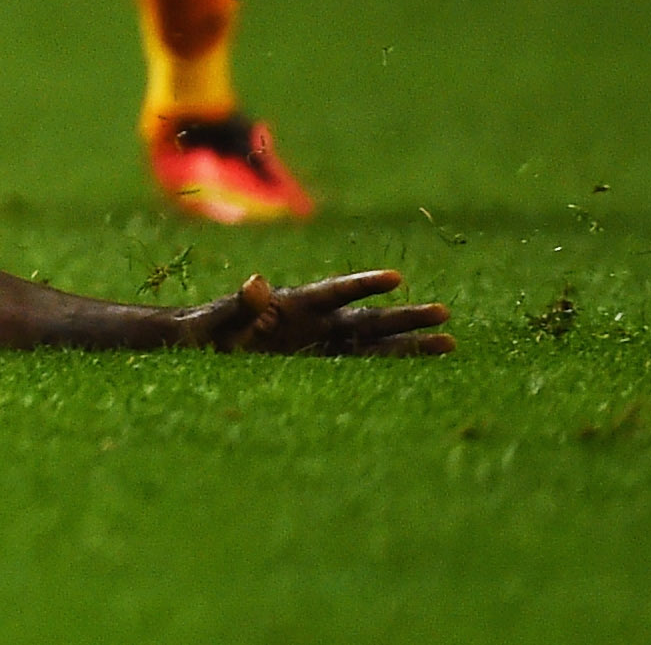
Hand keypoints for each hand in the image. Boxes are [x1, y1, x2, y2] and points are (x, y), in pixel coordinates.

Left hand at [190, 269, 452, 358]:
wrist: (201, 349)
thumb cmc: (205, 331)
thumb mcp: (218, 322)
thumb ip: (239, 307)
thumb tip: (256, 283)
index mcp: (291, 304)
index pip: (333, 292)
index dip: (362, 285)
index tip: (395, 278)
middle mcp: (314, 321)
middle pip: (366, 318)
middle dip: (404, 317)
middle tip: (445, 313)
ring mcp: (321, 343)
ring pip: (373, 343)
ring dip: (408, 344)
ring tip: (449, 342)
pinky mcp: (320, 365)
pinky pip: (361, 367)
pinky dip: (389, 366)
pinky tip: (420, 372)